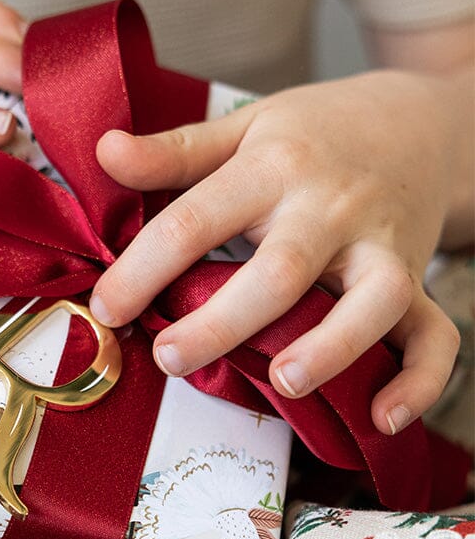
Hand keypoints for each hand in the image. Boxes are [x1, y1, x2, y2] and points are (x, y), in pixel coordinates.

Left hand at [89, 68, 468, 434]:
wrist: (424, 120)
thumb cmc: (318, 133)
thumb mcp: (246, 126)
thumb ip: (176, 150)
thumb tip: (104, 150)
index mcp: (274, 166)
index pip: (197, 219)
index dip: (143, 268)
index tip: (106, 308)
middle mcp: (331, 208)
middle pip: (280, 270)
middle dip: (222, 321)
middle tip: (168, 358)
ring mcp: (382, 247)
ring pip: (371, 301)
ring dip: (330, 347)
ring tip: (282, 382)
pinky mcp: (418, 279)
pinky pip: (435, 336)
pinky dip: (418, 381)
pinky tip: (383, 418)